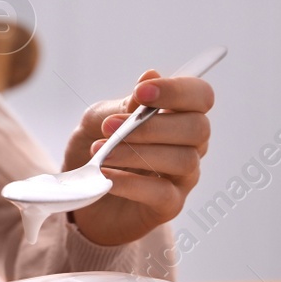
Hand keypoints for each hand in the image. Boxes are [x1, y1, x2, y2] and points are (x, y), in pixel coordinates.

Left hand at [61, 68, 211, 246]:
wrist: (79, 193)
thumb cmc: (96, 148)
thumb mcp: (98, 119)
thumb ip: (123, 103)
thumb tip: (151, 76)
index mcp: (179, 115)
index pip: (201, 96)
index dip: (178, 90)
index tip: (142, 92)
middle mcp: (190, 144)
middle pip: (197, 128)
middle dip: (152, 126)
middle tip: (110, 128)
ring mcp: (184, 177)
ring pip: (183, 160)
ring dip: (137, 153)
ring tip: (102, 154)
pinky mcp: (170, 205)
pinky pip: (162, 192)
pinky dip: (132, 182)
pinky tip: (107, 176)